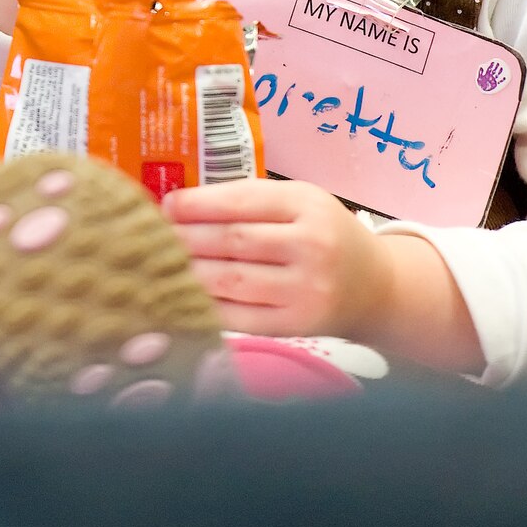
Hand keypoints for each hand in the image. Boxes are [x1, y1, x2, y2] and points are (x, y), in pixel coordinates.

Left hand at [161, 180, 483, 372]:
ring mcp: (305, 291)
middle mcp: (310, 248)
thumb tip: (182, 204)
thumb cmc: (324, 233)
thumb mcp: (299, 201)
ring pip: (233, 280)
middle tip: (152, 236)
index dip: (197, 205)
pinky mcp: (297, 326)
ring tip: (160, 265)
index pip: (241, 203)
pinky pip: (242, 317)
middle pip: (234, 242)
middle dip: (187, 239)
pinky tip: (185, 296)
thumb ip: (249, 200)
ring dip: (190, 272)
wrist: (375, 286)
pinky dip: (209, 306)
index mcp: (306, 205)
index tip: (166, 205)